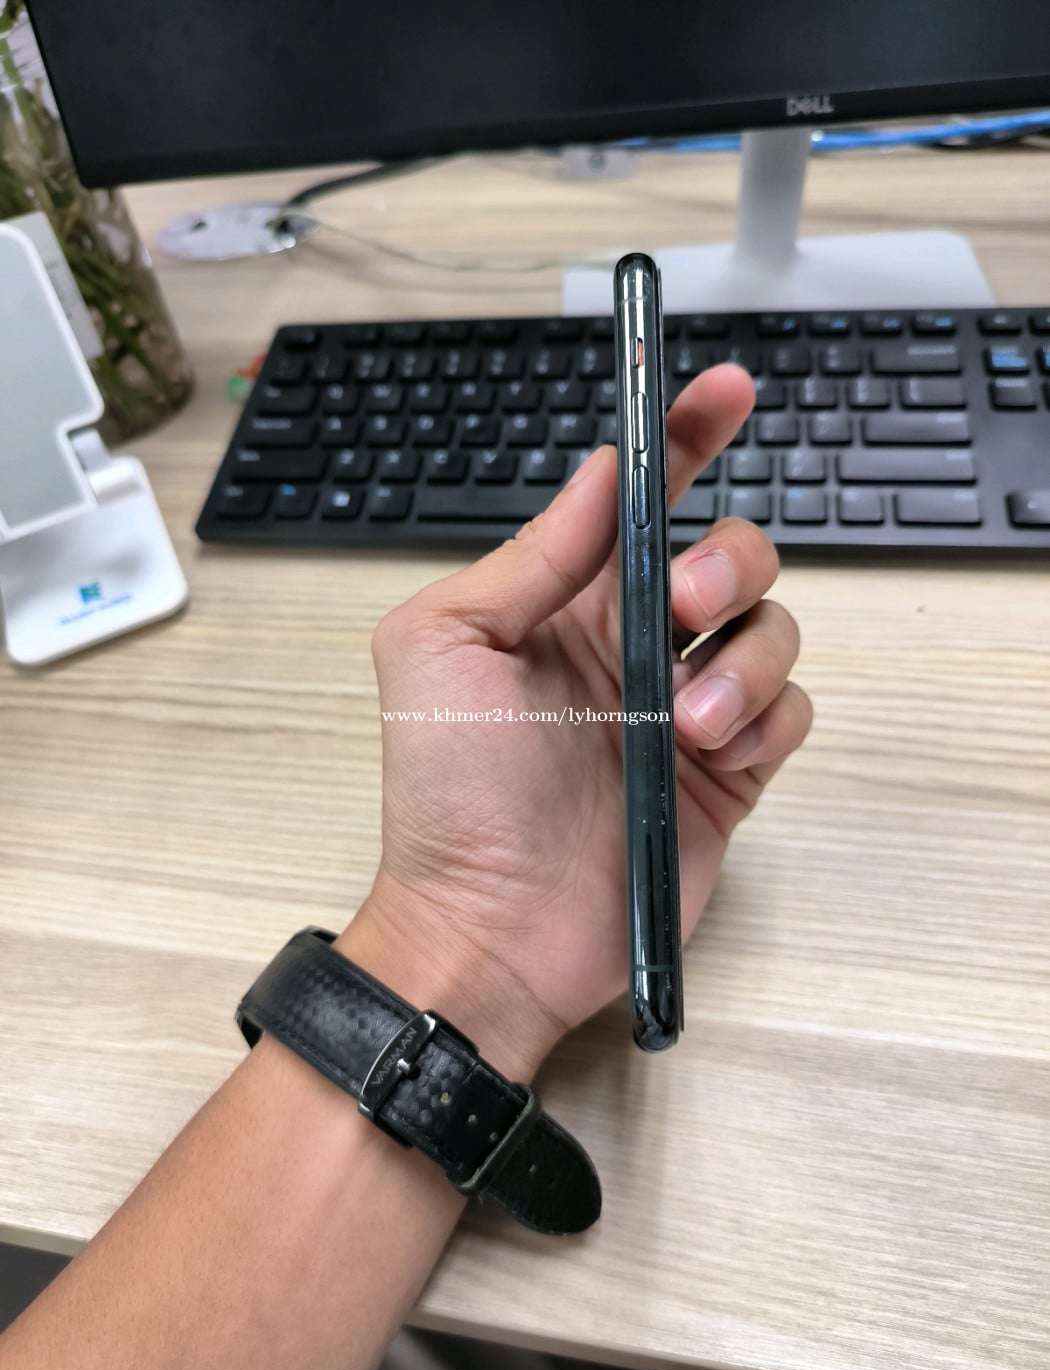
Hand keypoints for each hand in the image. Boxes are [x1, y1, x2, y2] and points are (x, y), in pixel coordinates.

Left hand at [342, 365, 811, 1078]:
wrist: (490, 927)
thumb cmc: (449, 789)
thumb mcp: (446, 647)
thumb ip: (531, 556)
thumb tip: (602, 469)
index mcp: (566, 604)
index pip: (641, 501)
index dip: (686, 438)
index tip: (728, 390)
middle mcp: (634, 645)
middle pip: (730, 557)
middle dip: (726, 563)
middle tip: (684, 604)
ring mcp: (684, 710)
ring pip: (772, 631)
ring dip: (744, 658)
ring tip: (684, 718)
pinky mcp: (728, 775)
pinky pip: (789, 712)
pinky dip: (765, 717)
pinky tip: (710, 751)